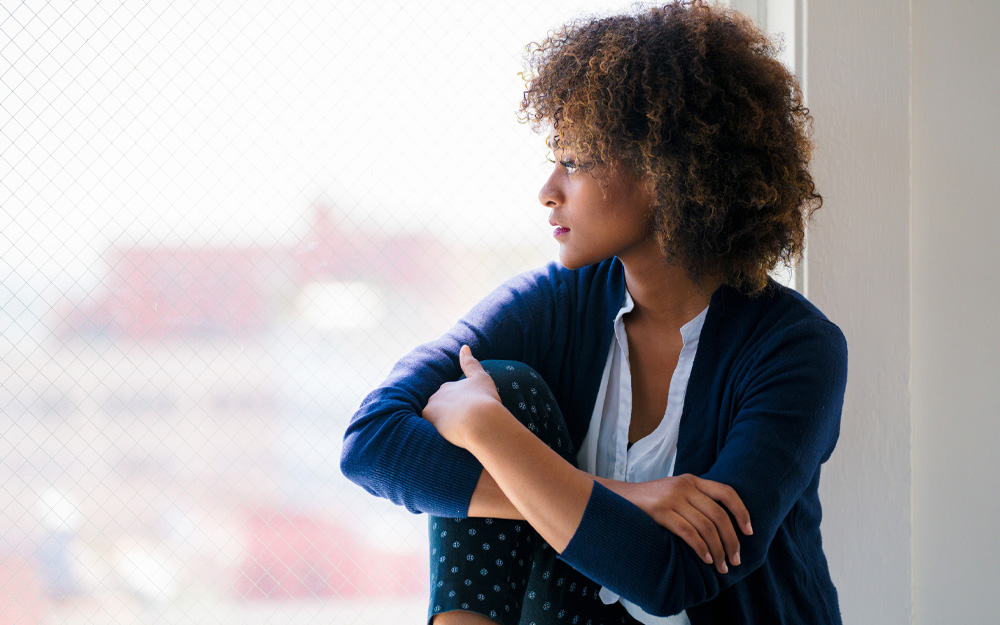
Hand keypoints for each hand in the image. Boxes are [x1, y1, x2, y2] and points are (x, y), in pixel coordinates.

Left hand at [422, 346, 503, 448]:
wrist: (480, 420)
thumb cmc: (486, 401)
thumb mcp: (482, 379)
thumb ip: (471, 363)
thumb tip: (464, 346)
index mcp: (451, 385)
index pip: (449, 394)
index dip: (458, 405)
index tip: (467, 415)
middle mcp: (439, 394)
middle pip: (439, 405)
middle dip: (447, 415)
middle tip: (462, 428)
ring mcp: (431, 406)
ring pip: (432, 417)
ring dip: (440, 425)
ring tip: (455, 437)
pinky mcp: (427, 418)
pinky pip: (426, 428)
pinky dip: (434, 432)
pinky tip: (445, 440)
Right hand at [621, 474, 751, 573]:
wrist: (615, 497)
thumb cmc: (647, 501)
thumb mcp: (674, 492)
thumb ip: (694, 499)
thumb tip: (721, 525)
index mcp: (692, 480)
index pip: (726, 492)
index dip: (742, 512)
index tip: (749, 532)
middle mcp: (685, 486)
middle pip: (719, 515)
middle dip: (732, 540)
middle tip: (736, 559)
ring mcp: (672, 498)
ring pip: (706, 527)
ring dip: (718, 550)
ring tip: (722, 566)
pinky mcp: (661, 512)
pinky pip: (689, 533)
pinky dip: (701, 548)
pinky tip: (705, 559)